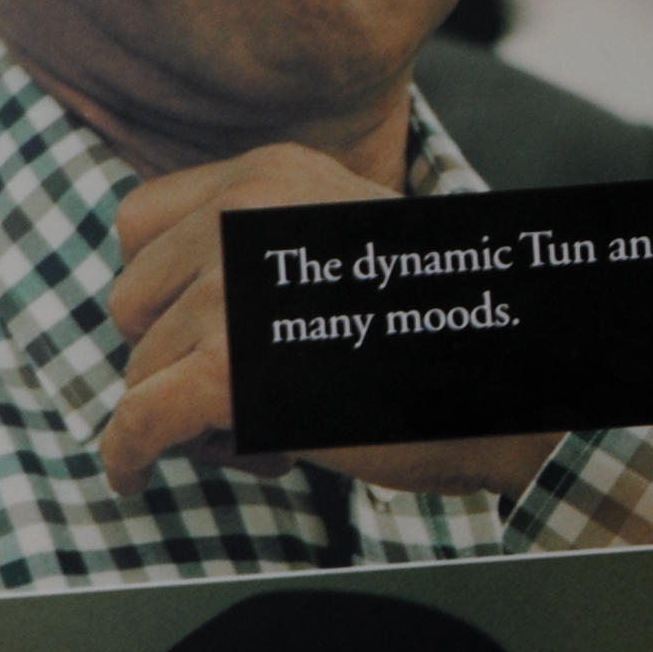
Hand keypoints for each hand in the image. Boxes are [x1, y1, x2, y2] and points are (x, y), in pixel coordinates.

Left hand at [103, 148, 558, 499]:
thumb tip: (161, 308)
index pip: (137, 225)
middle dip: (174, 358)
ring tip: (270, 425)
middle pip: (131, 305)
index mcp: (269, 174)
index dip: (161, 289)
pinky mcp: (229, 373)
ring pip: (138, 370)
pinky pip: (138, 422)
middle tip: (250, 391)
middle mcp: (239, 217)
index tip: (198, 328)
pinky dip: (130, 456)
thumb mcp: (342, 237)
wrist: (522, 383)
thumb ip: (258, 246)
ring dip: (188, 414)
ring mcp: (231, 292)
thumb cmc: (440, 328)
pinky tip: (133, 477)